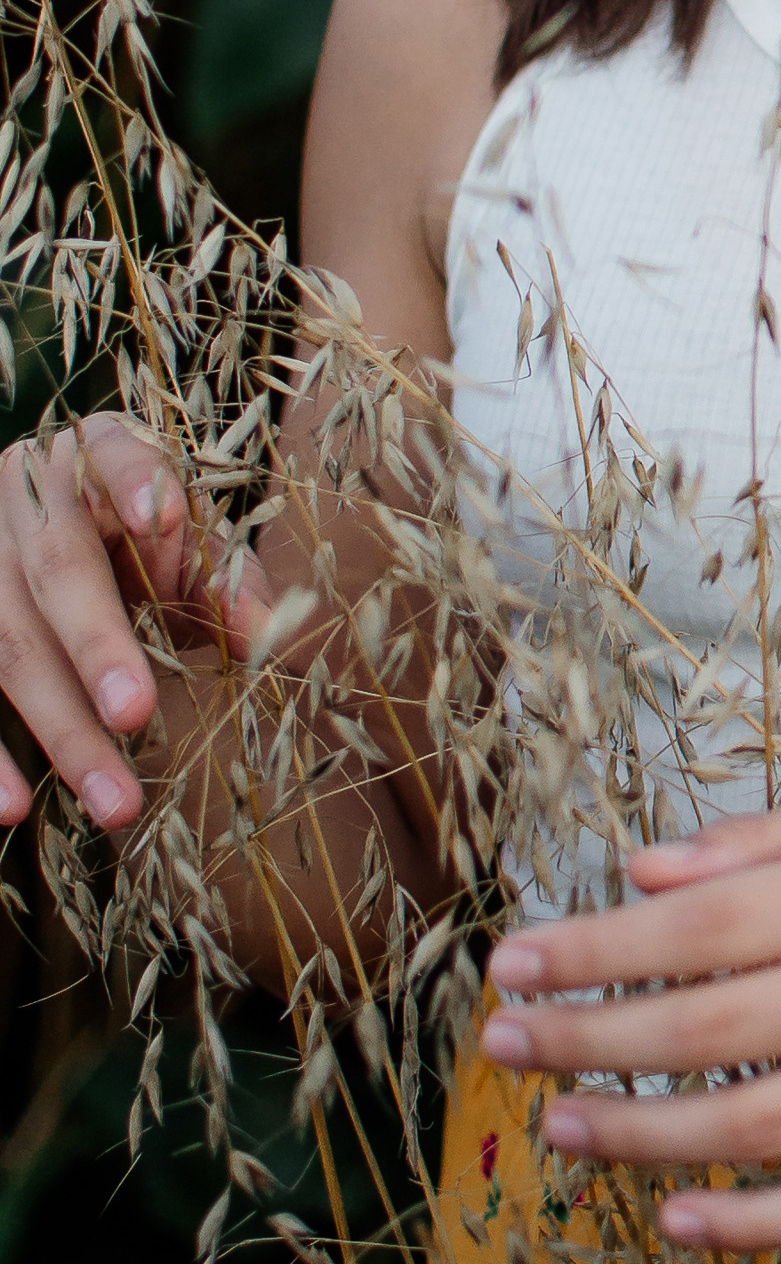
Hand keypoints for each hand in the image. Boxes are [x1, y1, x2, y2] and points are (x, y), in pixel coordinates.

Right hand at [0, 419, 271, 833]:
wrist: (45, 530)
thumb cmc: (135, 542)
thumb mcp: (185, 548)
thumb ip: (224, 584)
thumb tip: (270, 636)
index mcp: (92, 455)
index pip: (114, 456)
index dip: (134, 483)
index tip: (162, 516)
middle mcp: (22, 496)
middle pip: (56, 572)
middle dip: (96, 647)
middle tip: (136, 715)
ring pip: (4, 644)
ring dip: (57, 728)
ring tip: (114, 802)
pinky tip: (9, 807)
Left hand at [481, 803, 780, 1246]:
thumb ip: (764, 846)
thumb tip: (639, 873)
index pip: (704, 922)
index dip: (597, 948)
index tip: (510, 961)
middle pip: (712, 1025)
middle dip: (589, 1039)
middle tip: (503, 1045)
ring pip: (758, 1124)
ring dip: (641, 1134)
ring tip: (559, 1128)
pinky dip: (753, 1222)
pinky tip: (676, 1217)